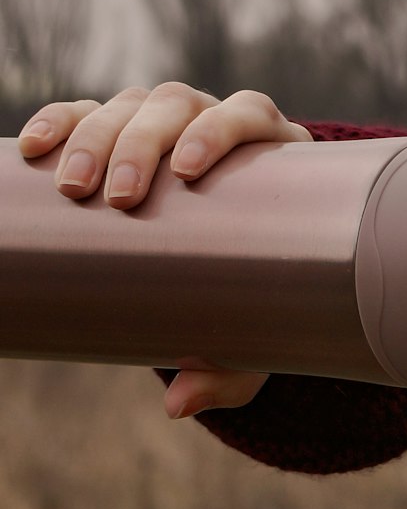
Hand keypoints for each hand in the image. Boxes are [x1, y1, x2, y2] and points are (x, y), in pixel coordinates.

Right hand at [19, 83, 312, 417]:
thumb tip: (177, 404)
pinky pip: (87, 111)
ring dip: (95, 134)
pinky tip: (34, 147)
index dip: (220, 130)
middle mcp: (218, 125)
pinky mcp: (121, 132)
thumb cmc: (258, 302)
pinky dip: (61, 122)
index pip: (249, 116)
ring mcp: (169, 123)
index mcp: (270, 157)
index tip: (188, 171)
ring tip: (71, 186)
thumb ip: (226, 371)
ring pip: (130, 105)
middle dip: (141, 143)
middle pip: (179, 107)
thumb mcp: (252, 337)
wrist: (233, 277)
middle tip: (115, 197)